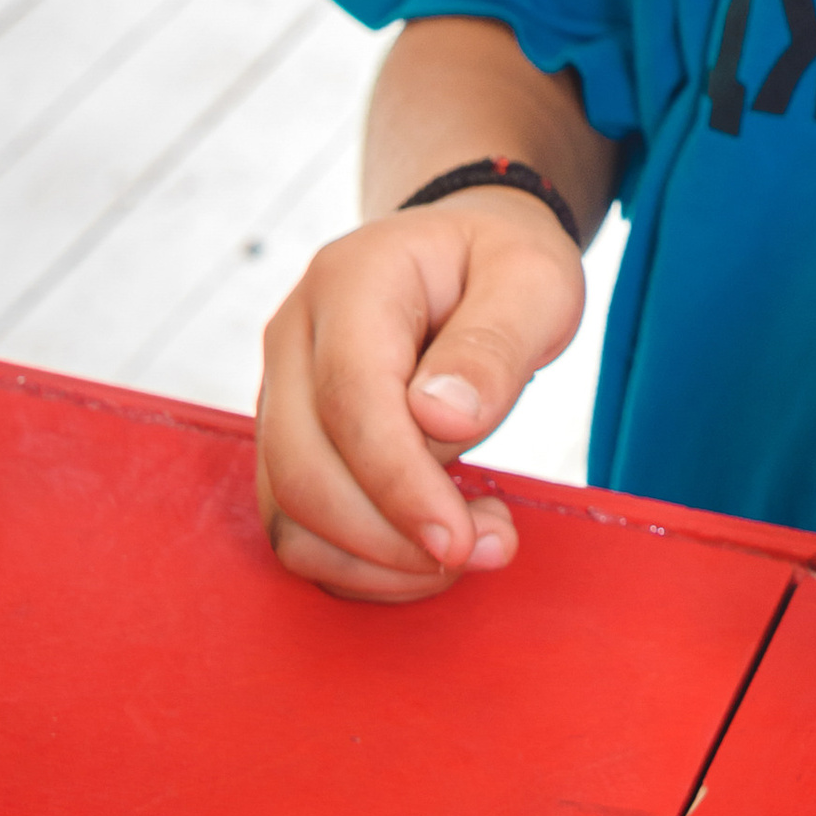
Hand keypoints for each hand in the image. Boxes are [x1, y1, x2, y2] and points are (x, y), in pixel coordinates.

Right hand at [255, 192, 584, 599]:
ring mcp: (281, 390)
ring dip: (376, 560)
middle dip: (391, 537)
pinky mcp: (290, 438)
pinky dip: (362, 561)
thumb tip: (443, 420)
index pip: (350, 401)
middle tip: (488, 548)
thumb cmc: (502, 264)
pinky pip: (301, 526)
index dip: (399, 482)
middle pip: (303, 470)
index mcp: (352, 282)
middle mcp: (295, 336)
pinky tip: (431, 548)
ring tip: (472, 546)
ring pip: (289, 513)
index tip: (461, 538)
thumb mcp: (534, 281)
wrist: (465, 253)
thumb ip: (495, 345)